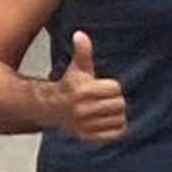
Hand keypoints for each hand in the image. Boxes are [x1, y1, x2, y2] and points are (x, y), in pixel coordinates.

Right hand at [47, 30, 126, 144]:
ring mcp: (85, 125)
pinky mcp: (88, 137)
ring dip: (117, 114)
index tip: (102, 87)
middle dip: (115, 100)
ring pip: (120, 119)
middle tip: (104, 99)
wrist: (51, 109)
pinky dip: (116, 128)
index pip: (116, 88)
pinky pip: (116, 133)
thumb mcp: (77, 68)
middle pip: (120, 104)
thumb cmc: (69, 85)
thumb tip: (80, 34)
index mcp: (82, 91)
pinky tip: (106, 120)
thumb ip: (82, 51)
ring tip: (105, 110)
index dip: (111, 87)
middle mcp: (82, 109)